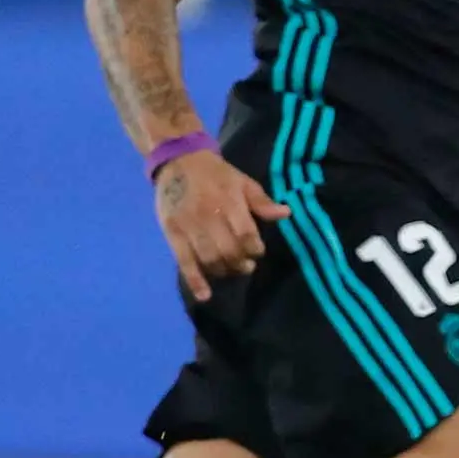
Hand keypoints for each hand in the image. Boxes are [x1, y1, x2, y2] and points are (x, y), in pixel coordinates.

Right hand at [154, 151, 291, 300]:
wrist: (179, 161)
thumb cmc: (217, 174)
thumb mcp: (243, 182)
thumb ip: (262, 201)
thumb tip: (286, 214)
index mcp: (229, 202)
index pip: (246, 235)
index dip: (255, 249)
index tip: (258, 251)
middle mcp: (208, 216)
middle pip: (228, 251)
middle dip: (241, 263)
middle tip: (247, 265)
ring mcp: (188, 226)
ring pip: (209, 259)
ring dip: (224, 271)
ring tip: (231, 270)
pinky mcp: (172, 234)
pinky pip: (184, 262)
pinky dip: (195, 281)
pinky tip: (205, 295)